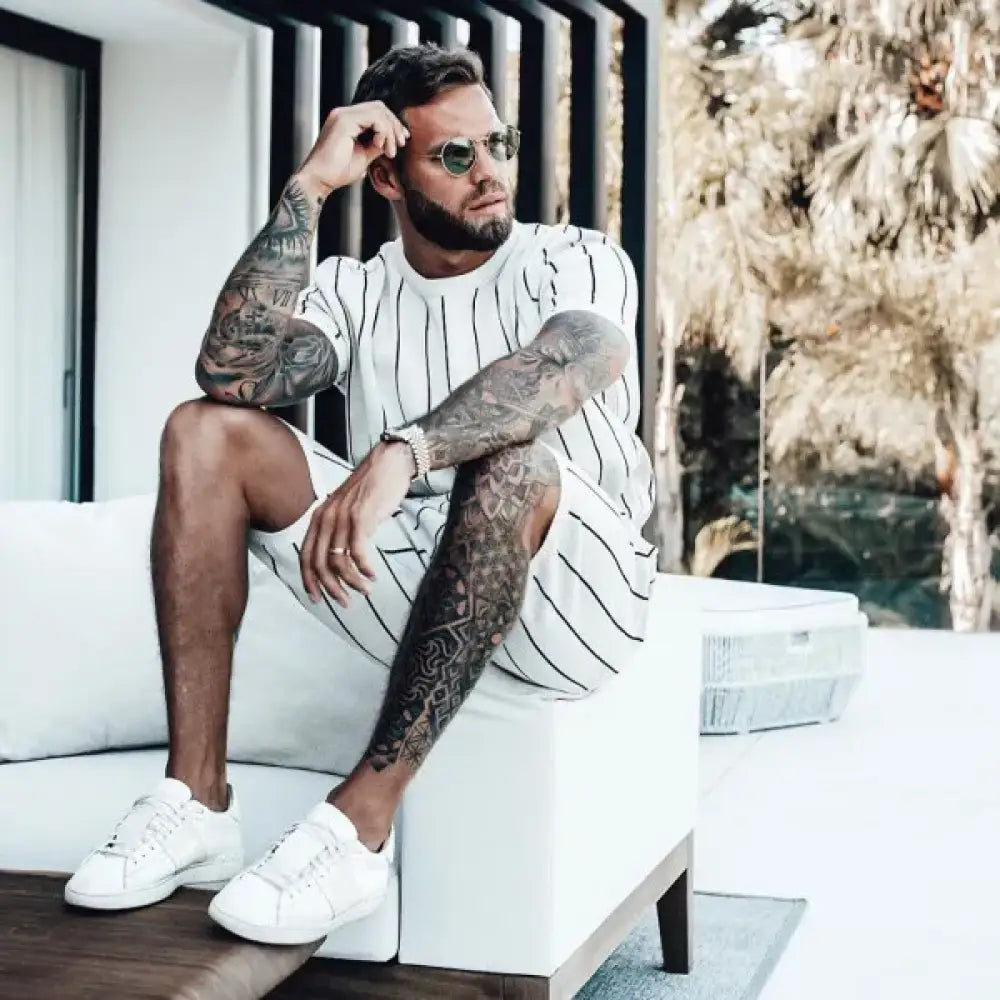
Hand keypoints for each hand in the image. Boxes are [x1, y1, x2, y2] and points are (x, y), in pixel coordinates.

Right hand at [296, 102, 408, 194]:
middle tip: (401, 143)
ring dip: (390, 131)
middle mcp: (343, 114)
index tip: (402, 141)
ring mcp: (342, 115)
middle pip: (379, 107)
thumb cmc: (337, 172)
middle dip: (394, 125)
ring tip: (390, 151)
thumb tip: (391, 141)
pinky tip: (380, 146)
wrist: (319, 180)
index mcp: (348, 121)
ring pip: (378, 110)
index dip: (392, 124)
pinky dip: (383, 131)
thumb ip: (377, 145)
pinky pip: (373, 118)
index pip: (376, 112)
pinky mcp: (343, 121)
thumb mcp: (365, 156)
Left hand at [299, 441, 414, 606]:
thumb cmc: (372, 487)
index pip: (305, 556)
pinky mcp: (361, 518)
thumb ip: (338, 528)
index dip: (309, 581)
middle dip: (331, 588)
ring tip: (365, 590)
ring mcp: (342, 518)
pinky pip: (357, 553)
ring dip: (351, 582)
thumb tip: (339, 557)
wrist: (389, 463)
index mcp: (319, 517)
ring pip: (338, 562)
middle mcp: (326, 518)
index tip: (317, 598)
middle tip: (344, 602)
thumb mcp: (346, 508)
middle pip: (319, 564)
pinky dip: (365, 569)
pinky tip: (373, 574)